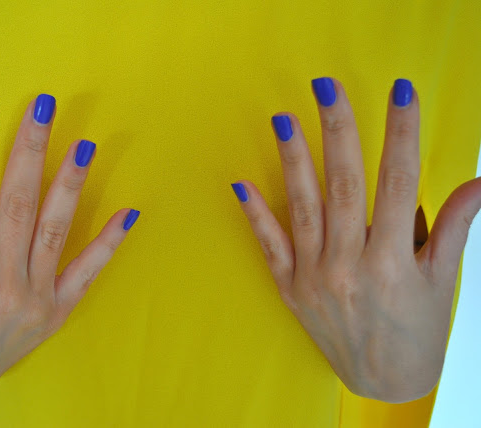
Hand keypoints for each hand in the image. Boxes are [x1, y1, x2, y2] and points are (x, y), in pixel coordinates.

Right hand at [0, 94, 139, 400]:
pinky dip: (109, 243)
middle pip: (18, 204)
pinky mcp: (57, 312)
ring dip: (70, 183)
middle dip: (30, 150)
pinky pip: (88, 272)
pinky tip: (128, 213)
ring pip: (55, 229)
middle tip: (43, 106)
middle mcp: (0, 287)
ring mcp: (34, 300)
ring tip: (84, 144)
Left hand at [231, 77, 480, 402]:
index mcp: (394, 260)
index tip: (401, 92)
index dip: (402, 133)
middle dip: (338, 131)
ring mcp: (315, 277)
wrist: (382, 381)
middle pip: (344, 185)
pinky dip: (255, 214)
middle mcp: (350, 265)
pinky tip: (241, 183)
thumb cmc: (416, 330)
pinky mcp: (290, 289)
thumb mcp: (440, 280)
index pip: (400, 181)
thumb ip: (454, 228)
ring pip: (303, 207)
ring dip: (293, 161)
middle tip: (327, 88)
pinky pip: (270, 246)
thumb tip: (480, 184)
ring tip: (285, 120)